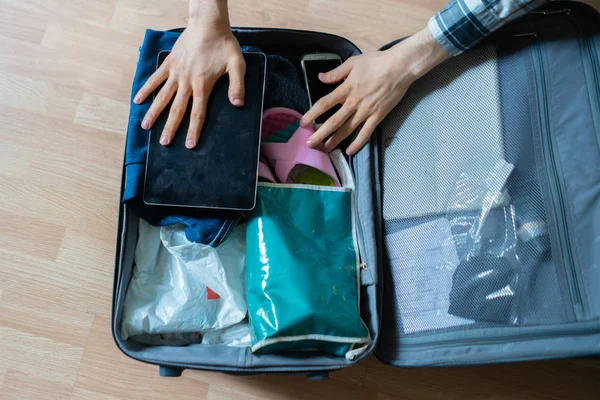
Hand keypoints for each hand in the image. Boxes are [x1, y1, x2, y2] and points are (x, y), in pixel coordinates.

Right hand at [134, 22, 244, 148]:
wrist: (208, 23)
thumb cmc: (224, 44)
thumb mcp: (237, 64)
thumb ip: (237, 85)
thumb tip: (237, 104)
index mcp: (202, 84)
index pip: (197, 112)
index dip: (193, 130)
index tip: (189, 145)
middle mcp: (186, 81)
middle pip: (177, 109)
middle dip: (170, 128)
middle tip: (163, 143)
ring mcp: (175, 72)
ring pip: (162, 96)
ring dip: (153, 112)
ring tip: (145, 126)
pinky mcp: (169, 63)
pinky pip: (155, 78)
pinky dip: (146, 89)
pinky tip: (138, 100)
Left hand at [301, 28, 447, 154]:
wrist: (400, 67)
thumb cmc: (377, 62)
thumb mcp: (353, 62)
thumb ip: (336, 73)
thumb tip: (320, 78)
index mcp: (346, 89)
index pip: (324, 103)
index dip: (312, 114)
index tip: (303, 123)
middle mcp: (354, 102)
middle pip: (333, 121)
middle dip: (320, 134)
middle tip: (309, 144)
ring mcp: (366, 111)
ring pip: (347, 130)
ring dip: (335, 141)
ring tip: (325, 149)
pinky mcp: (378, 116)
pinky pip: (366, 133)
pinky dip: (358, 143)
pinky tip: (349, 151)